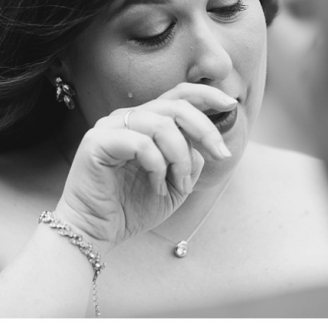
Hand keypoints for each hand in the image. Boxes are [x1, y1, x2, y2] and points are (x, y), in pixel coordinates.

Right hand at [54, 83, 235, 250]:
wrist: (97, 232)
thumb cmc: (131, 208)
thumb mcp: (175, 183)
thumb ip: (191, 158)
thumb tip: (205, 144)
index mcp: (145, 122)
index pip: (177, 95)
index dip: (206, 94)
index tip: (230, 104)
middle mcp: (127, 118)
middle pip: (176, 106)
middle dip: (206, 130)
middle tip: (221, 155)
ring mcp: (110, 126)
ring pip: (162, 125)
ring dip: (181, 157)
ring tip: (180, 184)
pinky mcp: (97, 141)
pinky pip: (141, 144)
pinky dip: (157, 167)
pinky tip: (156, 187)